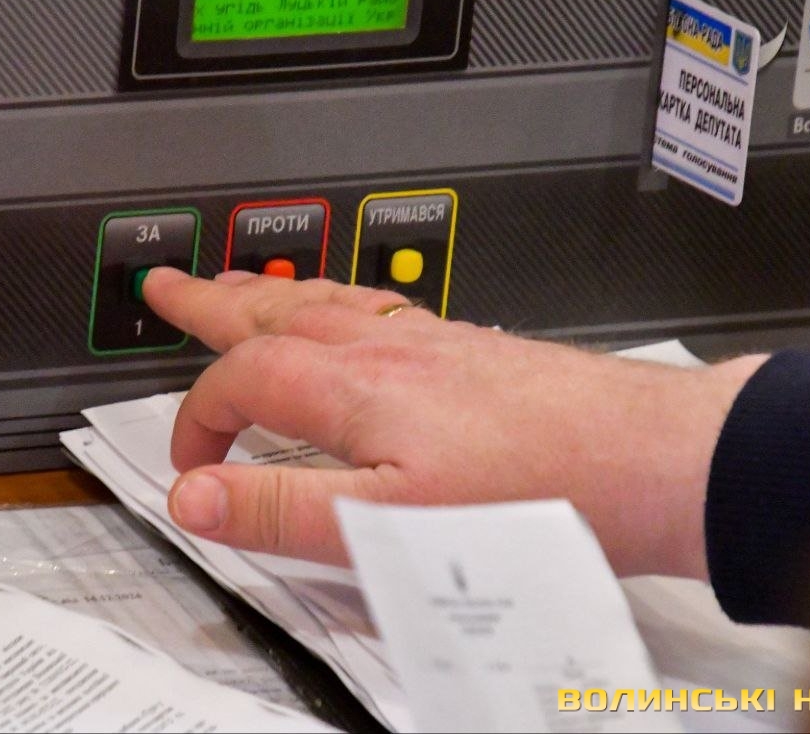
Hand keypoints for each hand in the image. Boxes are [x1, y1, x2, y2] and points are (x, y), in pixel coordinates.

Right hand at [142, 266, 765, 577]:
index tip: (190, 467)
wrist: (643, 457)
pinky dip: (335, 302)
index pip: (242, 381)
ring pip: (325, 300)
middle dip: (210, 301)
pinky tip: (350, 314)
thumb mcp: (391, 523)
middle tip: (166, 287)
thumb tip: (198, 499)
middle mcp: (386, 347)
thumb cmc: (536, 489)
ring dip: (267, 293)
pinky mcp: (466, 347)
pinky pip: (376, 305)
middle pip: (274, 311)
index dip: (199, 421)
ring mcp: (429, 340)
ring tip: (237, 287)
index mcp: (355, 384)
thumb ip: (286, 509)